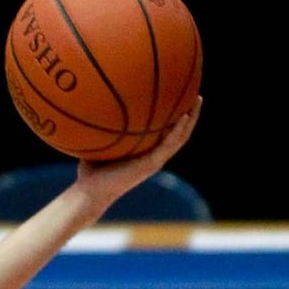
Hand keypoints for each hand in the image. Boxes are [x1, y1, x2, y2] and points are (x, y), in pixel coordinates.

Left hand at [76, 96, 201, 209]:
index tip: (182, 98)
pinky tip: (184, 116)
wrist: (90, 192)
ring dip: (191, 119)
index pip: (167, 133)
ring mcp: (154, 161)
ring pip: (180, 138)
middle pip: (179, 133)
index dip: (176, 118)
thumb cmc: (91, 170)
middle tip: (197, 95)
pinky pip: (168, 145)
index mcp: (146, 152)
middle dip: (191, 114)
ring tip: (197, 100)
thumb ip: (102, 126)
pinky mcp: (150, 165)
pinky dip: (178, 131)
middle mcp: (154, 156)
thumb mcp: (99, 143)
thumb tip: (95, 101)